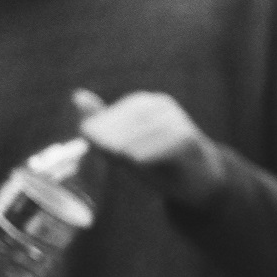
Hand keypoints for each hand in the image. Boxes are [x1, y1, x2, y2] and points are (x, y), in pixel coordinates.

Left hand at [74, 88, 225, 207]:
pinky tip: (136, 163)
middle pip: (125, 122)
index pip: (112, 115)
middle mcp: (161, 106)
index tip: (91, 145)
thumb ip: (102, 124)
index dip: (99, 131)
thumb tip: (77, 94)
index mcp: (143, 104)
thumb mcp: (124, 146)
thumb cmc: (157, 163)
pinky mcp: (188, 138)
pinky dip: (147, 154)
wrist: (198, 181)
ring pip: (142, 132)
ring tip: (120, 160)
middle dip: (110, 139)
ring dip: (126, 147)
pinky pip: (162, 144)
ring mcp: (176, 121)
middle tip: (105, 154)